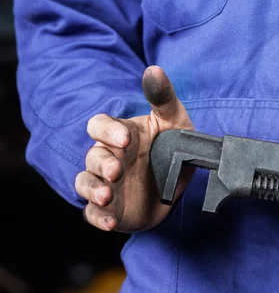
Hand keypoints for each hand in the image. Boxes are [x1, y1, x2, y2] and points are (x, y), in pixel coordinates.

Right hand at [75, 66, 193, 232]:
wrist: (180, 187)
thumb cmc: (174, 148)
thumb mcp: (176, 123)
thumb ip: (165, 99)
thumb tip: (154, 70)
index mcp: (122, 135)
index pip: (100, 125)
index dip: (108, 130)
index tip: (126, 138)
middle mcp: (110, 158)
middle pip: (92, 156)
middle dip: (102, 163)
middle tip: (117, 171)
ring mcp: (107, 184)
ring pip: (85, 183)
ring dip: (93, 189)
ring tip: (107, 196)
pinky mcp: (110, 209)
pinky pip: (93, 213)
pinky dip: (98, 217)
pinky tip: (110, 222)